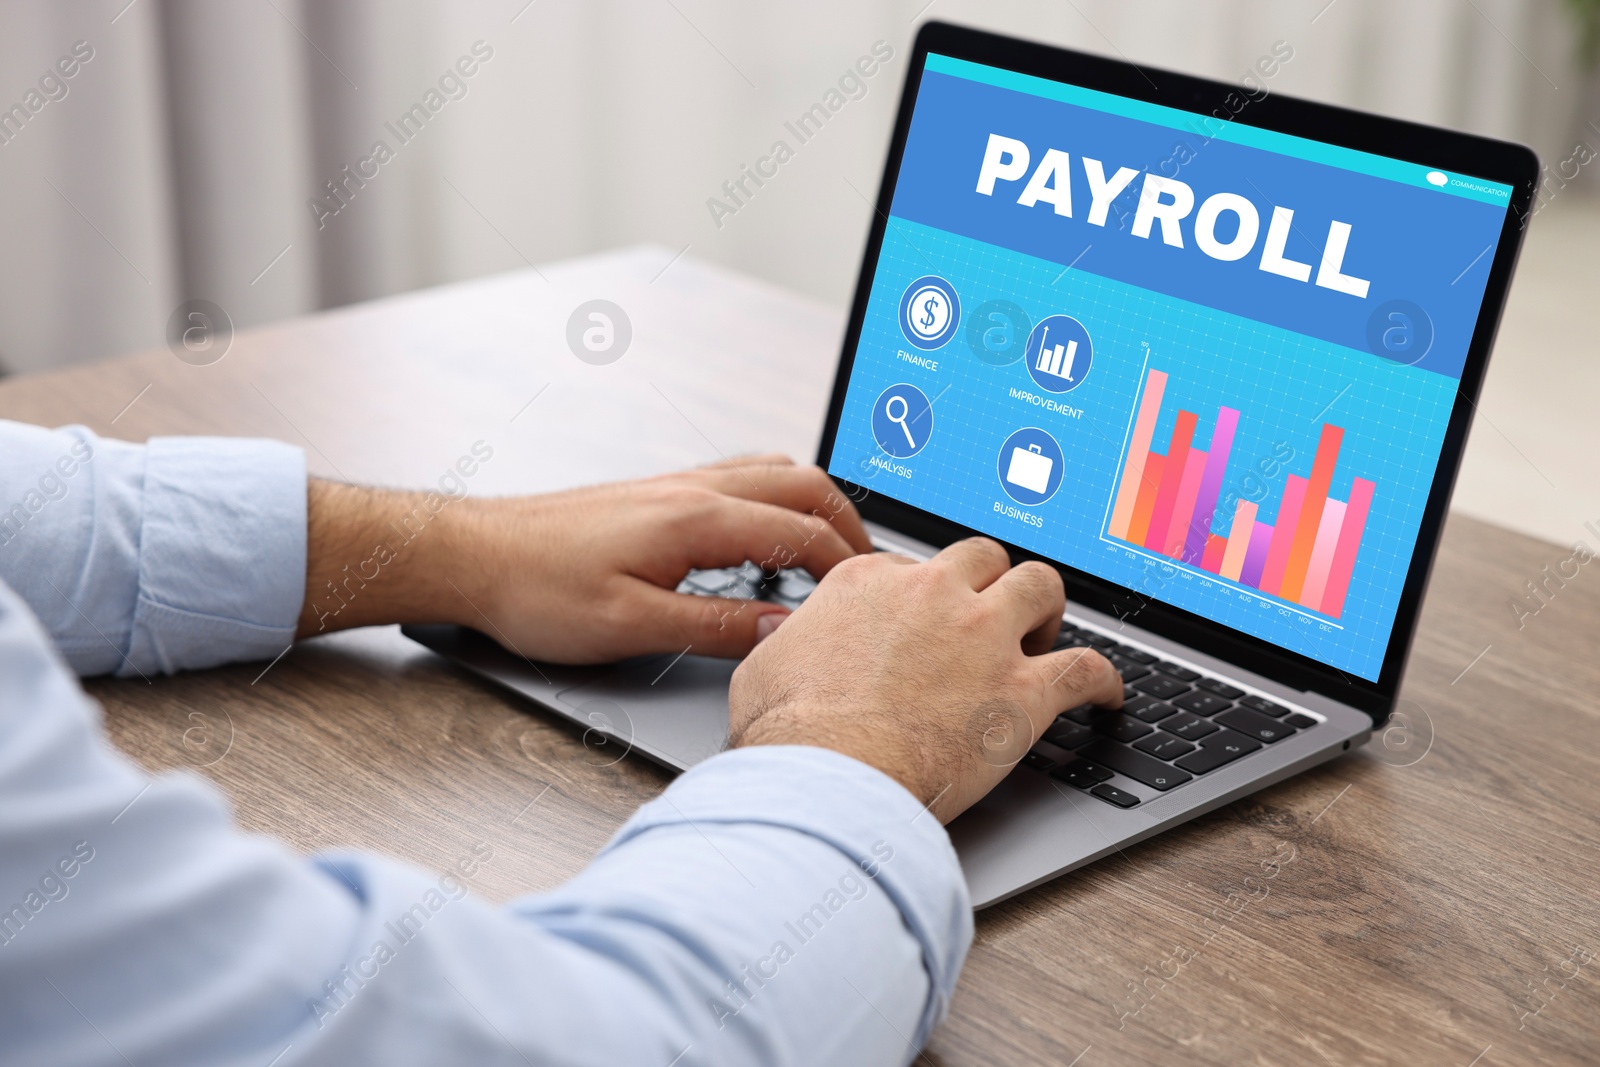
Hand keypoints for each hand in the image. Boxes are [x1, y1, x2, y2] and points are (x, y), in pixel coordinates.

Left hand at [297, 455, 873, 662]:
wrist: (476, 554)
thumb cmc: (537, 589)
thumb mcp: (631, 626)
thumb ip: (715, 625)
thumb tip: (782, 628)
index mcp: (696, 518)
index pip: (803, 533)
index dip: (848, 568)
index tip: (872, 600)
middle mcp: (695, 488)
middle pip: (804, 487)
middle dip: (849, 527)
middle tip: (871, 574)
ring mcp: (679, 484)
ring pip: (776, 474)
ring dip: (817, 507)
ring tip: (834, 554)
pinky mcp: (661, 493)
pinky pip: (744, 479)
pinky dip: (780, 500)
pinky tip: (770, 536)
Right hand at [728, 537, 1122, 822]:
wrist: (829, 779)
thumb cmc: (789, 735)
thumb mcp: (762, 669)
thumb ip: (784, 643)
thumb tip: (779, 643)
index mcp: (869, 582)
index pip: (911, 566)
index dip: (922, 595)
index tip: (924, 618)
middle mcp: (932, 594)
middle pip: (983, 557)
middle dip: (991, 579)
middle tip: (991, 612)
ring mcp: (983, 638)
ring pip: (1042, 585)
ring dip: (1048, 608)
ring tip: (1046, 632)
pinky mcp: (1023, 692)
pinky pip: (1087, 668)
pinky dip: (1105, 680)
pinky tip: (1108, 696)